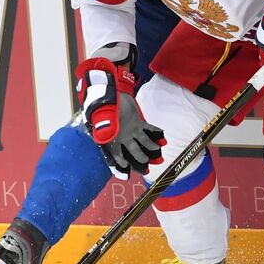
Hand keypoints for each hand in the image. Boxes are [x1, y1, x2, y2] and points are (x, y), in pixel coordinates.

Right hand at [75, 58, 165, 178]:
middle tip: (147, 166)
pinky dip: (156, 132)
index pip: (117, 155)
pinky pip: (148, 128)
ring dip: (151, 146)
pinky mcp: (138, 122)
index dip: (121, 163)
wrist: (109, 94)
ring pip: (143, 141)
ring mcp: (131, 130)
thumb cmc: (103, 108)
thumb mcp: (101, 122)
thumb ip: (105, 132)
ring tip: (158, 150)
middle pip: (134, 151)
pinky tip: (163, 136)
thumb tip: (110, 138)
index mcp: (113, 139)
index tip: (126, 168)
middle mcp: (123, 137)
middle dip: (141, 159)